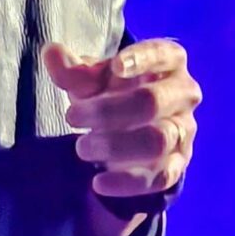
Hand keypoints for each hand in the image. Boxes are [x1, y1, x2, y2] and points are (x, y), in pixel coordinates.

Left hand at [44, 38, 199, 226]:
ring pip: (157, 141)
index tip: (116, 66)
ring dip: (114, 146)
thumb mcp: (92, 79)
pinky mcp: (178, 165)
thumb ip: (73, 71)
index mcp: (168, 62)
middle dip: (107, 111)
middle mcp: (183, 95)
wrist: (132, 130)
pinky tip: (98, 182)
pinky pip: (159, 177)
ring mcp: (183, 131)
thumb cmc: (113, 93)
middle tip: (71, 117)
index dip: (142, 59)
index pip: (163, 54)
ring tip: (81, 148)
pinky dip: (127, 182)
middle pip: (152, 102)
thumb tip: (51, 53)